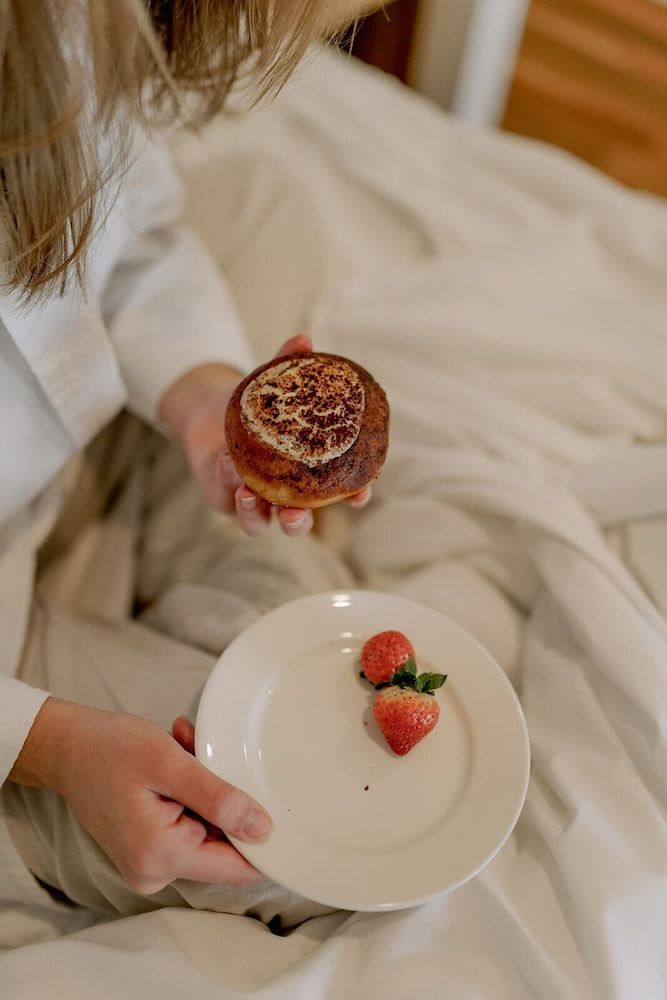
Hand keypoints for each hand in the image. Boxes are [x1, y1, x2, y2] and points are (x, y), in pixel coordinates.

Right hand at [9, 698, 269, 893]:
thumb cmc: (108, 749)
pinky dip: (190, 791)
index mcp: (160, 856)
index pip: (236, 868)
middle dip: (224, 796)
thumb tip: (262, 829)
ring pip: (207, 828)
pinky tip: (177, 757)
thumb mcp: (169, 764)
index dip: (265, 842)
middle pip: (223, 844)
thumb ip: (218, 799)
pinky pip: (188, 823)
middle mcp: (155, 871)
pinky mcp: (148, 848)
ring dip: (205, 787)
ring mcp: (150, 862)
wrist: (64, 746)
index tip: (280, 806)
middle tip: (203, 750)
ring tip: (184, 747)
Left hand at [159, 335, 371, 537]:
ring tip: (250, 494)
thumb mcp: (272, 386)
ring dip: (256, 514)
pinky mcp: (224, 498)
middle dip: (299, 522)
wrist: (212, 413)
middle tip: (299, 513)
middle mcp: (283, 495)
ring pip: (259, 522)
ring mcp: (253, 500)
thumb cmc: (256, 406)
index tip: (361, 492)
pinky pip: (227, 500)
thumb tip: (303, 339)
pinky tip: (228, 465)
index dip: (354, 496)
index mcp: (309, 474)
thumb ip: (287, 366)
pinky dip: (228, 484)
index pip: (339, 492)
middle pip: (297, 521)